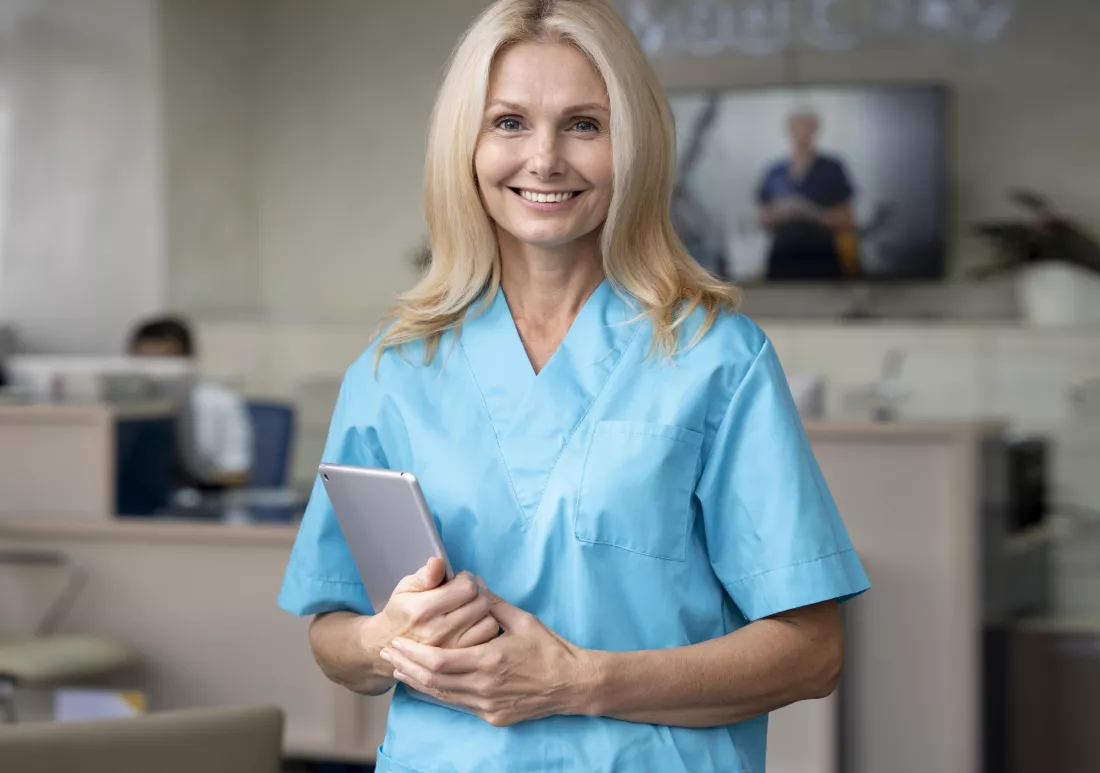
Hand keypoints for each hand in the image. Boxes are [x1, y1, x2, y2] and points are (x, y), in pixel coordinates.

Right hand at [369, 558, 498, 650]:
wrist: (389, 645)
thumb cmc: (401, 611)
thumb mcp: (405, 588)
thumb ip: (425, 575)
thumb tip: (438, 562)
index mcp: (423, 609)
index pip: (466, 588)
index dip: (466, 579)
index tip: (458, 581)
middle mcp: (438, 630)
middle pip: (480, 603)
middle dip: (476, 593)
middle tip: (465, 594)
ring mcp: (450, 648)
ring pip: (488, 621)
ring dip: (483, 612)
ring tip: (469, 609)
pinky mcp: (459, 661)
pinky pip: (486, 639)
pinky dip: (484, 628)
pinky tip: (472, 624)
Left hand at [379, 585, 598, 726]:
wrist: (573, 684)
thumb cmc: (549, 649)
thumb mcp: (522, 620)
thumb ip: (492, 603)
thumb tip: (472, 580)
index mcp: (489, 661)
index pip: (438, 661)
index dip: (412, 654)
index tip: (396, 643)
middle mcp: (484, 688)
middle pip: (433, 681)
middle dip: (406, 667)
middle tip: (388, 654)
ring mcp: (488, 706)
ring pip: (443, 696)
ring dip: (418, 683)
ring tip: (399, 670)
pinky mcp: (493, 716)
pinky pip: (459, 705)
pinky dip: (439, 693)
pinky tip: (428, 684)